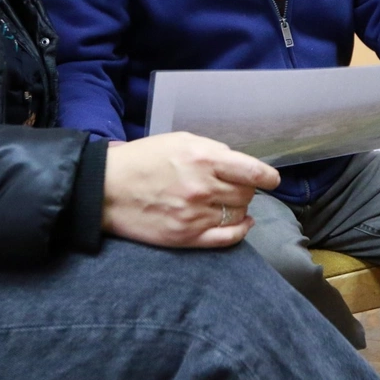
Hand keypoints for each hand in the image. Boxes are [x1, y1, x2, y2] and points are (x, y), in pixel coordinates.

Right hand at [102, 132, 279, 247]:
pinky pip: (227, 238)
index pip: (251, 170)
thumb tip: (237, 164)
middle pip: (247, 193)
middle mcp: (203, 188)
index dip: (268, 176)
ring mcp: (196, 215)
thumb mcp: (179, 141)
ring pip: (239, 213)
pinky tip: (243, 223)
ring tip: (228, 201)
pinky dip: (241, 231)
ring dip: (240, 207)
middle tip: (235, 185)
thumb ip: (212, 151)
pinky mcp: (187, 237)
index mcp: (202, 159)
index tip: (273, 179)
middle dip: (247, 188)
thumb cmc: (142, 160)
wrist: (106, 189)